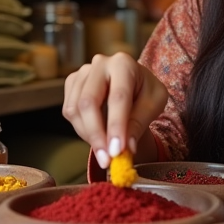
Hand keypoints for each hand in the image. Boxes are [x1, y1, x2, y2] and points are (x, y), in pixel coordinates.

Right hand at [62, 52, 167, 166]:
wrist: (132, 84)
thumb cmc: (145, 92)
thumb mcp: (154, 104)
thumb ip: (139, 123)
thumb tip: (125, 148)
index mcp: (124, 63)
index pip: (118, 97)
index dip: (116, 126)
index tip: (117, 151)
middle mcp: (99, 63)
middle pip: (88, 102)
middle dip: (97, 135)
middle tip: (106, 160)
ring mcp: (81, 72)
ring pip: (75, 110)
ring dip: (89, 136)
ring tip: (106, 148)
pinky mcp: (71, 83)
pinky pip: (69, 111)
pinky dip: (82, 129)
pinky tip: (98, 134)